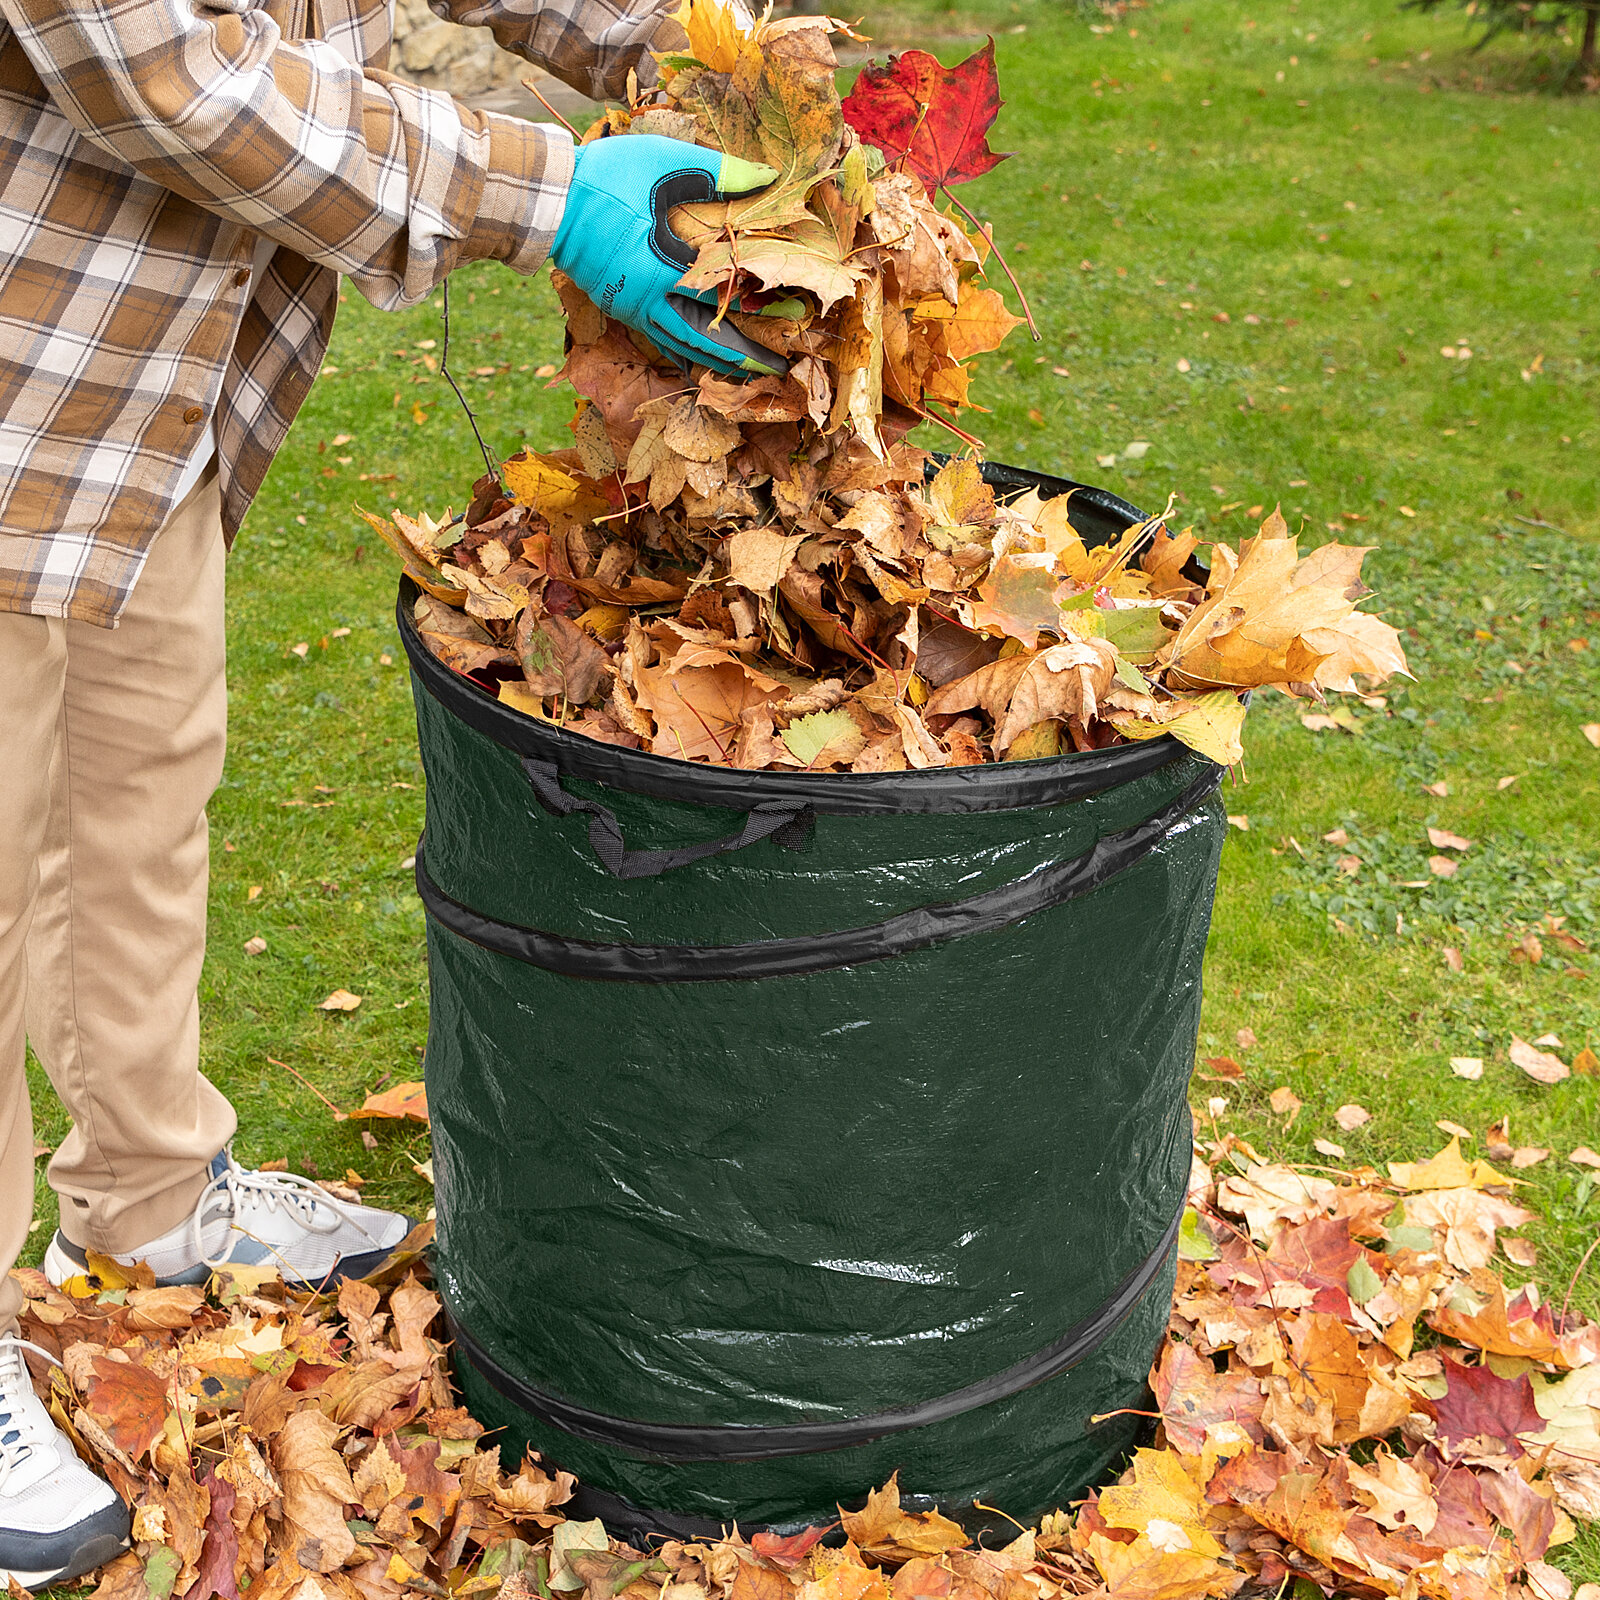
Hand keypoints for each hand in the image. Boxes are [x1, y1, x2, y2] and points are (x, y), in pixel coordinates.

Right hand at [550, 135, 788, 377]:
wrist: (549, 199)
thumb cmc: (607, 178)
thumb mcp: (664, 163)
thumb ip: (718, 173)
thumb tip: (769, 176)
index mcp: (666, 265)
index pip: (727, 291)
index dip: (764, 302)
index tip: (797, 312)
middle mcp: (650, 299)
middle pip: (707, 337)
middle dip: (743, 355)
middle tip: (776, 369)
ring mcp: (633, 308)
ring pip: (682, 346)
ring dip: (715, 361)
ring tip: (746, 374)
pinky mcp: (622, 308)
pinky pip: (661, 339)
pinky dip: (684, 353)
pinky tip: (699, 362)